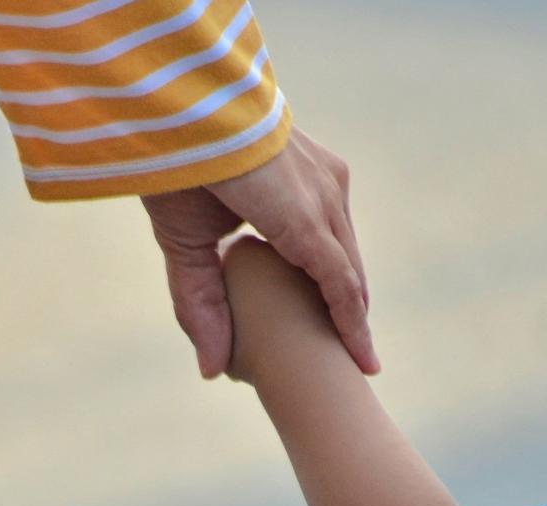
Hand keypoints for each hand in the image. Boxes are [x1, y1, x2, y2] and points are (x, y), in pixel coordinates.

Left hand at [142, 126, 378, 378]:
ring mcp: (331, 175)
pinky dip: (336, 252)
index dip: (353, 330)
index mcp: (298, 217)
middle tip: (356, 358)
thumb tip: (213, 370)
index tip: (367, 367)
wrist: (189, 94)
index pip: (339, 285)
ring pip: (348, 246)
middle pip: (351, 270)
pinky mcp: (327, 164)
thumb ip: (199, 302)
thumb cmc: (180, 166)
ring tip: (343, 322)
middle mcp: (326, 195)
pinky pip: (340, 220)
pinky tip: (326, 273)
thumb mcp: (182, 240)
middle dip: (354, 315)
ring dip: (346, 284)